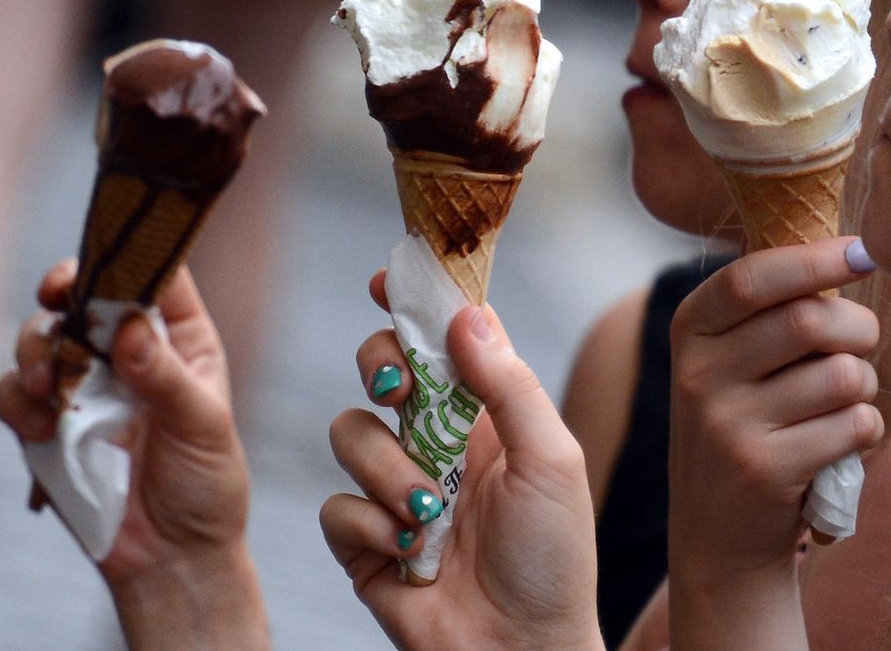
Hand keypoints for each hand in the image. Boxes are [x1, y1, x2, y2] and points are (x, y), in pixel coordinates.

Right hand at [0, 260, 267, 646]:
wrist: (172, 555)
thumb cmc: (206, 484)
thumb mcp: (204, 426)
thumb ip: (166, 377)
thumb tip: (128, 329)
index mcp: (181, 339)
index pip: (152, 276)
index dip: (122, 257)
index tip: (96, 261)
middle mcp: (130, 351)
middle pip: (82, 296)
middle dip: (60, 295)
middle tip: (52, 303)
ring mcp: (86, 384)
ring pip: (40, 338)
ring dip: (35, 352)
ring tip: (49, 388)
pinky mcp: (49, 422)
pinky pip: (14, 393)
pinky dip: (18, 402)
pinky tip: (43, 428)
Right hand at [322, 272, 601, 649]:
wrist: (521, 650)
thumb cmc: (554, 557)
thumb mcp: (551, 460)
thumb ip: (510, 385)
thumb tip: (466, 316)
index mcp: (489, 413)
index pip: (448, 338)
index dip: (418, 301)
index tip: (386, 277)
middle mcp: (439, 440)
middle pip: (384, 365)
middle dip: (382, 363)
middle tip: (400, 386)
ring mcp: (398, 488)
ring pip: (350, 431)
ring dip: (390, 471)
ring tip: (431, 515)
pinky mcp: (365, 541)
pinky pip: (336, 506)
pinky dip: (371, 527)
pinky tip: (410, 556)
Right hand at [668, 238, 880, 643]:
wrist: (719, 538)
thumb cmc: (745, 426)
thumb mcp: (731, 361)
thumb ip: (772, 307)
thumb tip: (849, 246)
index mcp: (689, 330)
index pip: (751, 277)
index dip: (814, 259)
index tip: (862, 250)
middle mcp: (697, 374)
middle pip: (808, 321)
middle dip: (857, 327)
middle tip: (861, 343)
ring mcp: (726, 425)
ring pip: (842, 375)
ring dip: (864, 386)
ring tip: (841, 404)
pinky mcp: (764, 470)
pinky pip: (854, 424)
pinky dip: (865, 428)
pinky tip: (839, 445)